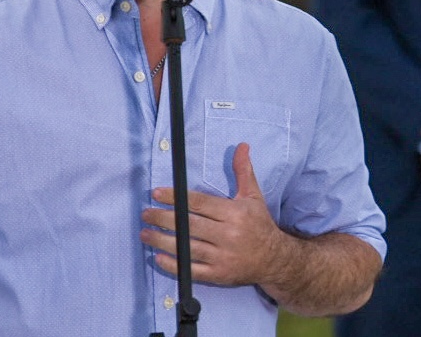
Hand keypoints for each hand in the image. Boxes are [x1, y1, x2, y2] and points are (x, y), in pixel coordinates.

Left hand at [140, 142, 282, 286]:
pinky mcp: (220, 275)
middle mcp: (228, 235)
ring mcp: (223, 257)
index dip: (176, 198)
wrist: (275, 260)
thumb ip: (243, 171)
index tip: (157, 193)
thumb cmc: (259, 224)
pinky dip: (175, 265)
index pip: (200, 203)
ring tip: (145, 233)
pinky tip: (158, 257)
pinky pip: (193, 271)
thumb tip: (241, 146)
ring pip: (188, 248)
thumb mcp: (253, 196)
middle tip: (146, 213)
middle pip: (189, 225)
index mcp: (234, 214)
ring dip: (162, 241)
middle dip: (163, 218)